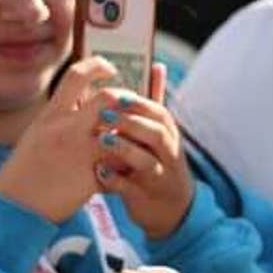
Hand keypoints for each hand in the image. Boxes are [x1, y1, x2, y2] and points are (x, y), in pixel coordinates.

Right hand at [0, 56, 116, 222]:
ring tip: (132, 134)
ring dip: (130, 131)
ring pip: (120, 131)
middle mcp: (66, 130)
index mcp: (50, 116)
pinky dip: (126, 164)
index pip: (76, 76)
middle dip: (125, 97)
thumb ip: (59, 118)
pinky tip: (127, 165)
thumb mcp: (37, 134)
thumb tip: (80, 101)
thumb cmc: (23, 172)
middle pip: (108, 98)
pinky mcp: (91, 179)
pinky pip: (119, 165)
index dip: (97, 65)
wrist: (15, 208)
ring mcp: (80, 154)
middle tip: (132, 103)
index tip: (110, 68)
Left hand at [95, 63, 193, 239]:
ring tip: (101, 140)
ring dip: (124, 150)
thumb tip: (157, 64)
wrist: (173, 209)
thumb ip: (155, 99)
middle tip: (104, 114)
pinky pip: (131, 189)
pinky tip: (99, 172)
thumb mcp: (161, 130)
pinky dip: (115, 181)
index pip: (158, 112)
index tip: (117, 95)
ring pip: (146, 161)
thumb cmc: (159, 160)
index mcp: (168, 132)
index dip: (139, 103)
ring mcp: (159, 176)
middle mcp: (168, 153)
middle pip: (155, 134)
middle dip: (130, 123)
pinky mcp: (146, 197)